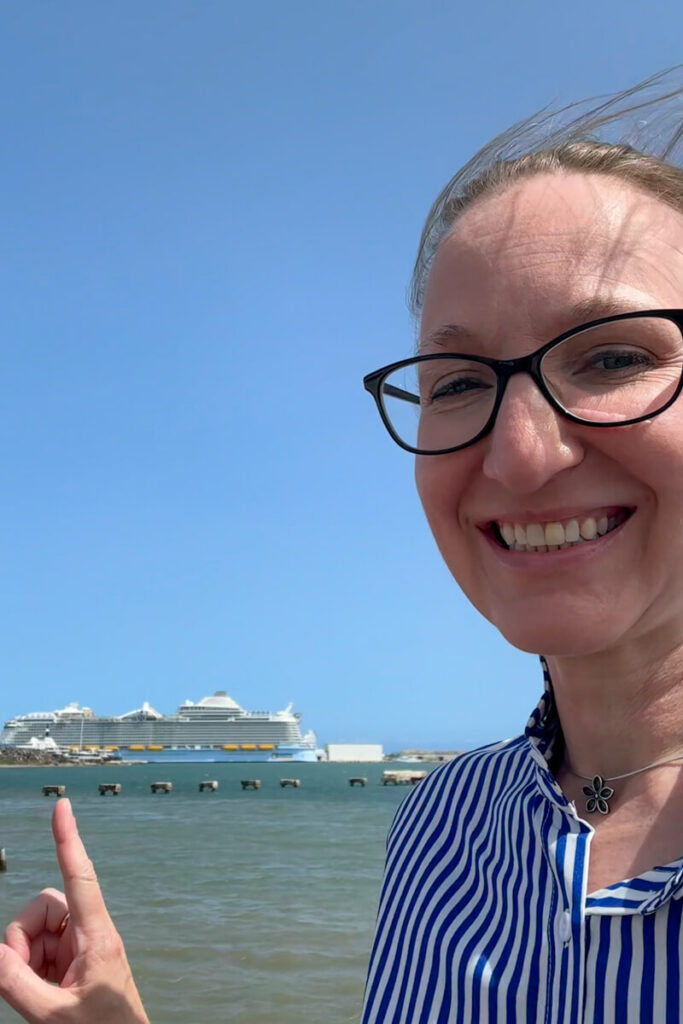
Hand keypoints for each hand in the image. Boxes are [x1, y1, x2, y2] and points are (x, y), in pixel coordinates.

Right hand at [0, 798, 149, 1023]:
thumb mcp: (54, 1015)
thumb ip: (16, 983)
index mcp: (97, 936)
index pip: (80, 876)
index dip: (67, 839)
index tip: (62, 805)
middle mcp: (91, 932)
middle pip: (44, 907)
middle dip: (22, 937)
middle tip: (24, 979)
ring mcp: (82, 946)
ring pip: (36, 930)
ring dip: (25, 959)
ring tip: (38, 994)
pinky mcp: (73, 961)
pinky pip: (39, 951)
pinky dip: (29, 970)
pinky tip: (41, 996)